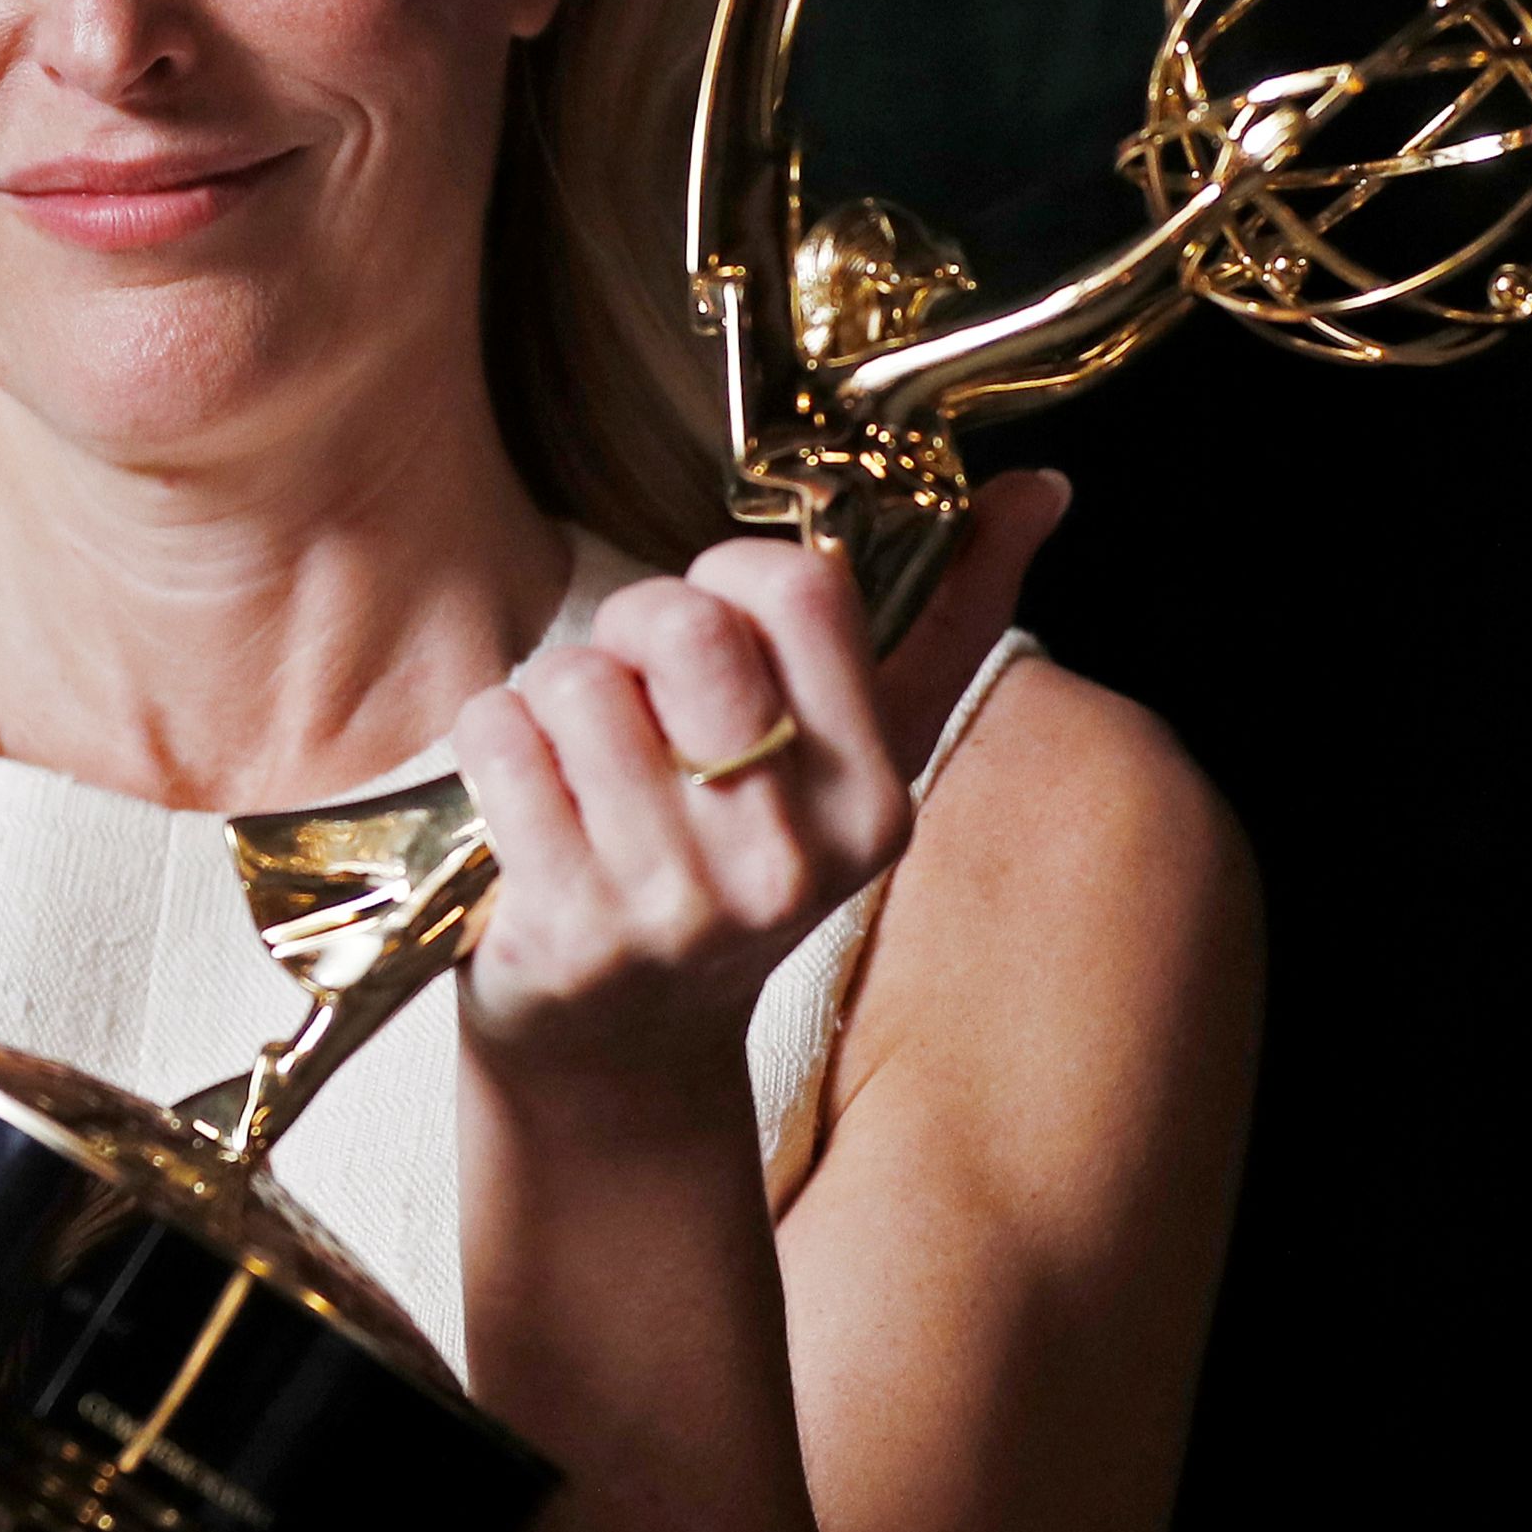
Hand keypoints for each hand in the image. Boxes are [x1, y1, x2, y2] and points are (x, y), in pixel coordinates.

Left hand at [451, 475, 1068, 1088]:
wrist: (623, 1045)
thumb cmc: (735, 861)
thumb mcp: (856, 759)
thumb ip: (948, 616)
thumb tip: (1040, 486)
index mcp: (873, 804)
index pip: (800, 590)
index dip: (726, 577)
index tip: (709, 626)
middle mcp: (786, 862)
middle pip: (681, 627)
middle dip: (628, 627)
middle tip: (627, 687)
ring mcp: (674, 906)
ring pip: (574, 680)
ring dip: (549, 693)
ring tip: (575, 757)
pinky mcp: (564, 930)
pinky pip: (498, 742)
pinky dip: (491, 741)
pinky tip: (524, 796)